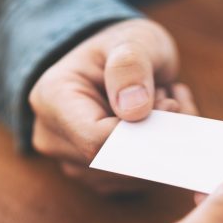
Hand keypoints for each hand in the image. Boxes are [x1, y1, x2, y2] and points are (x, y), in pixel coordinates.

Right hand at [29, 19, 197, 193]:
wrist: (115, 65)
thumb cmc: (121, 49)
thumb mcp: (132, 40)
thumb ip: (131, 66)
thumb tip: (135, 110)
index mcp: (52, 99)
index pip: (97, 140)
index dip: (141, 130)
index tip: (170, 104)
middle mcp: (53, 138)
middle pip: (115, 163)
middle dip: (156, 135)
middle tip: (170, 98)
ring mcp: (72, 164)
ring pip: (133, 177)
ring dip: (162, 144)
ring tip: (163, 104)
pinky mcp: (96, 179)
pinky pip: (138, 182)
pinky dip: (160, 156)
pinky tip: (160, 125)